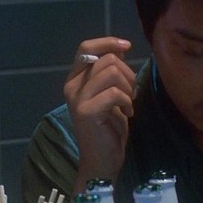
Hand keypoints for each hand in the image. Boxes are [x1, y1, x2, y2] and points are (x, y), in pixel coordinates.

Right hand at [63, 37, 134, 188]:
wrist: (101, 160)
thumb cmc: (108, 128)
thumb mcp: (110, 94)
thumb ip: (110, 72)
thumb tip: (120, 48)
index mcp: (74, 80)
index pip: (86, 47)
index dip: (108, 42)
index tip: (127, 46)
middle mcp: (72, 86)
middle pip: (106, 59)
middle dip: (127, 72)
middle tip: (130, 92)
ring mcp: (77, 99)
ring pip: (111, 72)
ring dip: (128, 86)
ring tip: (128, 102)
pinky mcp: (86, 111)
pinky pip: (114, 92)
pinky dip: (126, 101)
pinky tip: (127, 112)